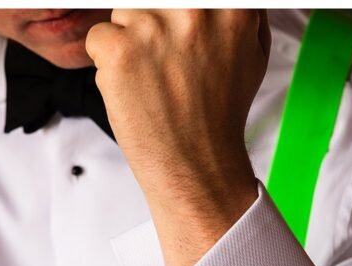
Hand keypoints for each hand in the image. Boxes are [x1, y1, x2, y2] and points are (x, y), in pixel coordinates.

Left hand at [87, 10, 268, 265]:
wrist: (195, 164)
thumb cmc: (218, 114)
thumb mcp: (253, 50)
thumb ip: (236, 11)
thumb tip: (220, 1)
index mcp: (232, 3)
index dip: (173, 12)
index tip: (173, 29)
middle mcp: (194, 8)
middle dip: (151, 20)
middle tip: (161, 57)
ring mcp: (154, 27)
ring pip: (123, 12)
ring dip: (129, 40)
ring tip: (151, 76)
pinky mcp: (120, 50)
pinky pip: (98, 37)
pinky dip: (106, 62)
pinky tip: (132, 86)